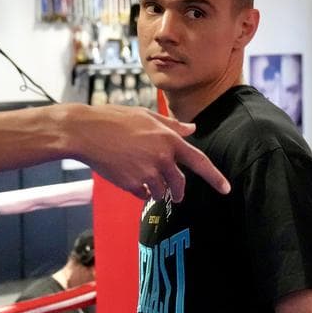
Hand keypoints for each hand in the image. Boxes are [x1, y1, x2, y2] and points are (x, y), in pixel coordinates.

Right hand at [69, 105, 228, 201]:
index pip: (199, 162)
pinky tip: (129, 179)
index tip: (226, 189)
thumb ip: (172, 126)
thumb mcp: (147, 116)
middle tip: (176, 196)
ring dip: (157, 191)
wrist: (85, 132)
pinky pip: (143, 194)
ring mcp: (147, 172)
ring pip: (161, 191)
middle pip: (180, 183)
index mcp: (169, 139)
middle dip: (178, 192)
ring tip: (147, 182)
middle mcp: (162, 158)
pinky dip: (140, 191)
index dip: (215, 177)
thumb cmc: (114, 119)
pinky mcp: (131, 184)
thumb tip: (193, 129)